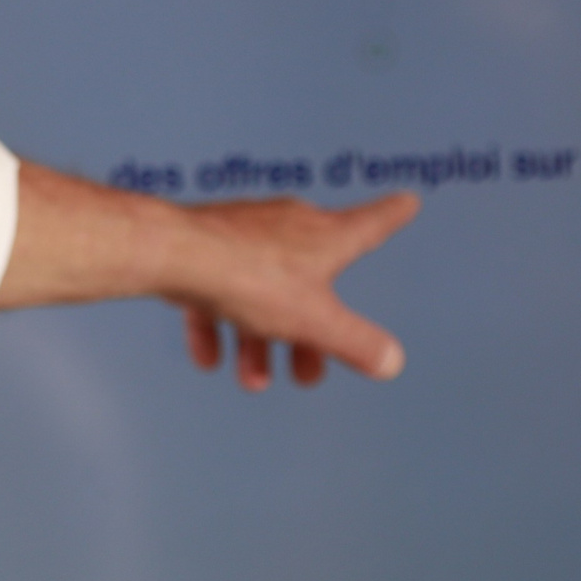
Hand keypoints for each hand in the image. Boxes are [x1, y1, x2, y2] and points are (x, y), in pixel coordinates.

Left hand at [165, 192, 417, 390]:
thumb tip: (393, 361)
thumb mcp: (314, 321)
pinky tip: (208, 358)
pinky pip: (216, 289)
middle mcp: (288, 224)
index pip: (373, 222)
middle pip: (312, 282)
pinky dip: (215, 325)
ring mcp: (243, 232)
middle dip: (310, 335)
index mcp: (326, 235)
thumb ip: (355, 344)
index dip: (394, 214)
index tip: (409, 201)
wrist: (171, 253)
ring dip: (259, 342)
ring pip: (260, 292)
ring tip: (252, 380)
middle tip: (306, 377)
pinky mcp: (203, 245)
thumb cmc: (249, 276)